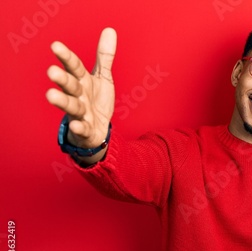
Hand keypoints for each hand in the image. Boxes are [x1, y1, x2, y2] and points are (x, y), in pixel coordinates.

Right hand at [46, 28, 116, 152]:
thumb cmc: (97, 100)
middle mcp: (79, 95)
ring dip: (62, 101)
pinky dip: (78, 127)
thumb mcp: (103, 77)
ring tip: (51, 95)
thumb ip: (104, 57)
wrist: (97, 129)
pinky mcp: (85, 129)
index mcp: (83, 81)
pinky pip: (81, 128)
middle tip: (51, 71)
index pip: (74, 67)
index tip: (55, 45)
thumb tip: (109, 30)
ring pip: (71, 106)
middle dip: (62, 79)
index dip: (66, 57)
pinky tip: (76, 124)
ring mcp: (80, 113)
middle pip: (70, 85)